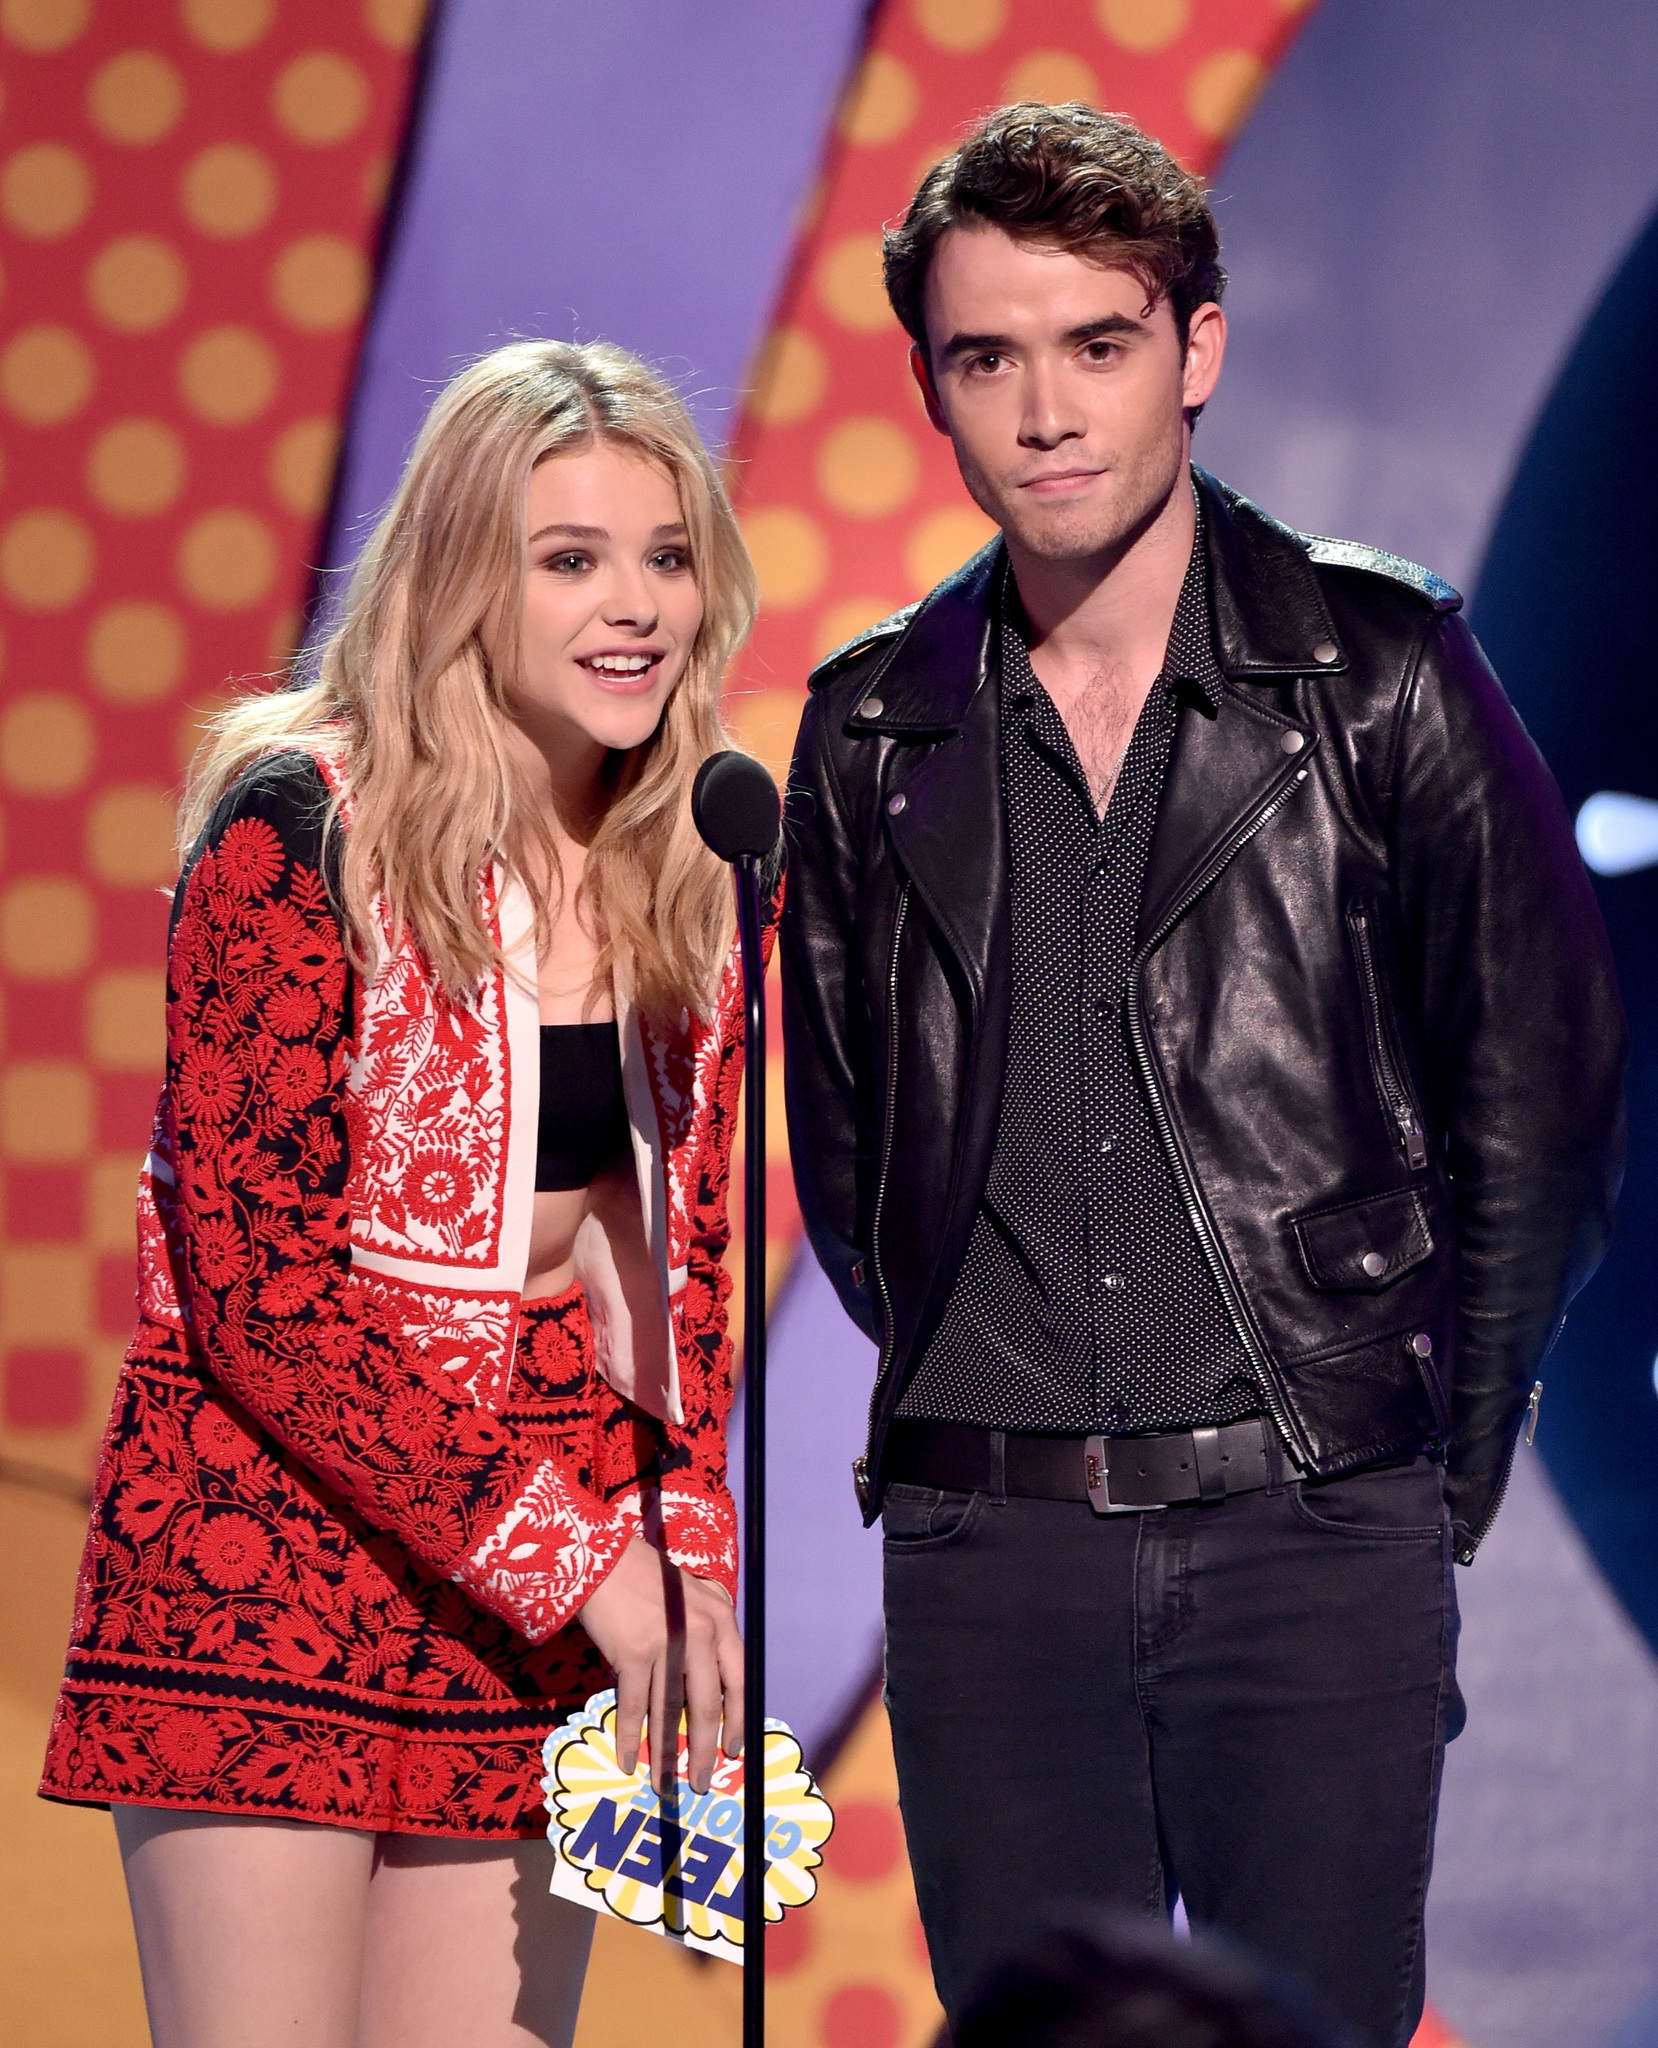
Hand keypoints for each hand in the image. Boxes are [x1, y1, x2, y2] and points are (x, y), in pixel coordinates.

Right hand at [578, 1536, 743, 1793]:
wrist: (604, 1560)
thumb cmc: (647, 1580)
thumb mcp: (693, 1597)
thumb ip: (707, 1634)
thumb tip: (710, 1690)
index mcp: (720, 1619)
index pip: (738, 1680)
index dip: (736, 1721)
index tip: (733, 1750)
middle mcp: (700, 1632)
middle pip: (705, 1705)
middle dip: (703, 1751)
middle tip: (700, 1782)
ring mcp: (667, 1643)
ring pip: (669, 1712)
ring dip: (666, 1754)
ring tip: (665, 1784)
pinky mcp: (633, 1652)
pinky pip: (635, 1706)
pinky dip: (631, 1738)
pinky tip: (629, 1760)